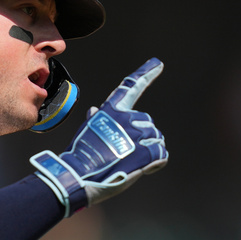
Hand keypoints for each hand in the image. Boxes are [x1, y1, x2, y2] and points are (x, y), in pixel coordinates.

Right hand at [31, 58, 167, 216]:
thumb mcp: (86, 131)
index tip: (158, 63)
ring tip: (129, 162)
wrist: (78, 176)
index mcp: (111, 110)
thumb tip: (94, 110)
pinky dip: (155, 163)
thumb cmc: (80, 155)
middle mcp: (127, 118)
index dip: (146, 74)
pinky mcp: (146, 152)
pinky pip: (161, 154)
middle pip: (148, 123)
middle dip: (143, 137)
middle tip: (126, 153)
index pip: (131, 87)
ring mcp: (137, 135)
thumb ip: (96, 120)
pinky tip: (142, 168)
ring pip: (157, 139)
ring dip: (148, 151)